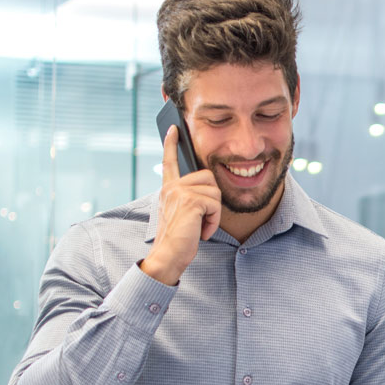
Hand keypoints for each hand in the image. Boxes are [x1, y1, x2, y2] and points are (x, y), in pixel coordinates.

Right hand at [140, 125, 220, 285]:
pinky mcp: (189, 201)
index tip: (174, 128)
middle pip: (209, 177)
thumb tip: (207, 187)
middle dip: (213, 200)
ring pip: (215, 192)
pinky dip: (214, 221)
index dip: (171, 144)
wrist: (168, 256)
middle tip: (202, 219)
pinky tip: (202, 231)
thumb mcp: (182, 214)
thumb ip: (189, 198)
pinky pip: (215, 204)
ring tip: (200, 226)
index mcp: (168, 188)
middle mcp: (171, 187)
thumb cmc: (179, 239)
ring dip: (214, 213)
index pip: (169, 161)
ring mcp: (178, 192)